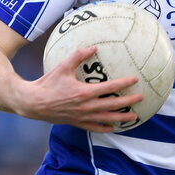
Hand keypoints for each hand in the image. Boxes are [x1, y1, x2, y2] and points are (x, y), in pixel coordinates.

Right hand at [21, 46, 143, 131]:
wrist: (33, 103)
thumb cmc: (47, 83)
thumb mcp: (62, 66)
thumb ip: (78, 56)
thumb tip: (93, 47)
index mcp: (84, 92)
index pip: (110, 87)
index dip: (124, 84)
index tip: (135, 80)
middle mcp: (86, 106)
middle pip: (113, 105)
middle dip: (128, 102)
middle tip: (141, 98)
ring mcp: (82, 117)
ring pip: (107, 118)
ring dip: (121, 118)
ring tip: (134, 116)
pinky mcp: (76, 123)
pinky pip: (94, 127)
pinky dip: (105, 128)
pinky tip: (112, 127)